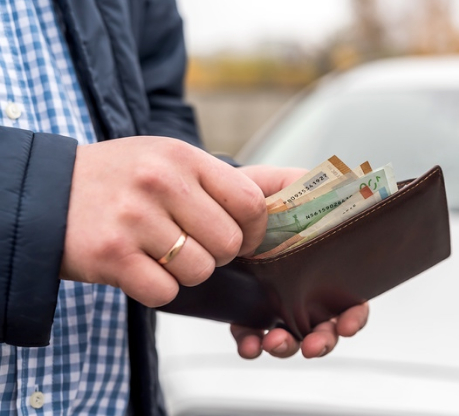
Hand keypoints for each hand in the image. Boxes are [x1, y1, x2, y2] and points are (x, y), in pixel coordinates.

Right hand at [61, 136, 266, 306]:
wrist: (45, 192)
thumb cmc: (119, 179)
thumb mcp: (167, 159)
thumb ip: (216, 181)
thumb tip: (278, 200)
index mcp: (182, 156)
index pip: (249, 201)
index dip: (255, 230)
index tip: (243, 238)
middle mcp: (160, 182)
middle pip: (228, 244)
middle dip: (217, 254)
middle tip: (192, 245)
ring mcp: (134, 219)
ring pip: (200, 271)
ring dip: (185, 272)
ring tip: (160, 252)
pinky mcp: (111, 255)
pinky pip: (165, 291)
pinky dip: (157, 288)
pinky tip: (138, 267)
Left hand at [230, 165, 369, 357]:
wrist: (215, 198)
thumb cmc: (259, 193)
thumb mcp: (292, 183)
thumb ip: (321, 189)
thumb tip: (350, 190)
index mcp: (323, 265)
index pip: (350, 299)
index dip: (354, 316)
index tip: (347, 324)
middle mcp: (304, 288)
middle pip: (325, 327)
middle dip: (323, 341)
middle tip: (314, 344)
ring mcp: (276, 302)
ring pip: (291, 338)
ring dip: (288, 347)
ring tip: (276, 342)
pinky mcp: (246, 310)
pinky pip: (252, 338)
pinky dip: (253, 346)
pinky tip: (250, 343)